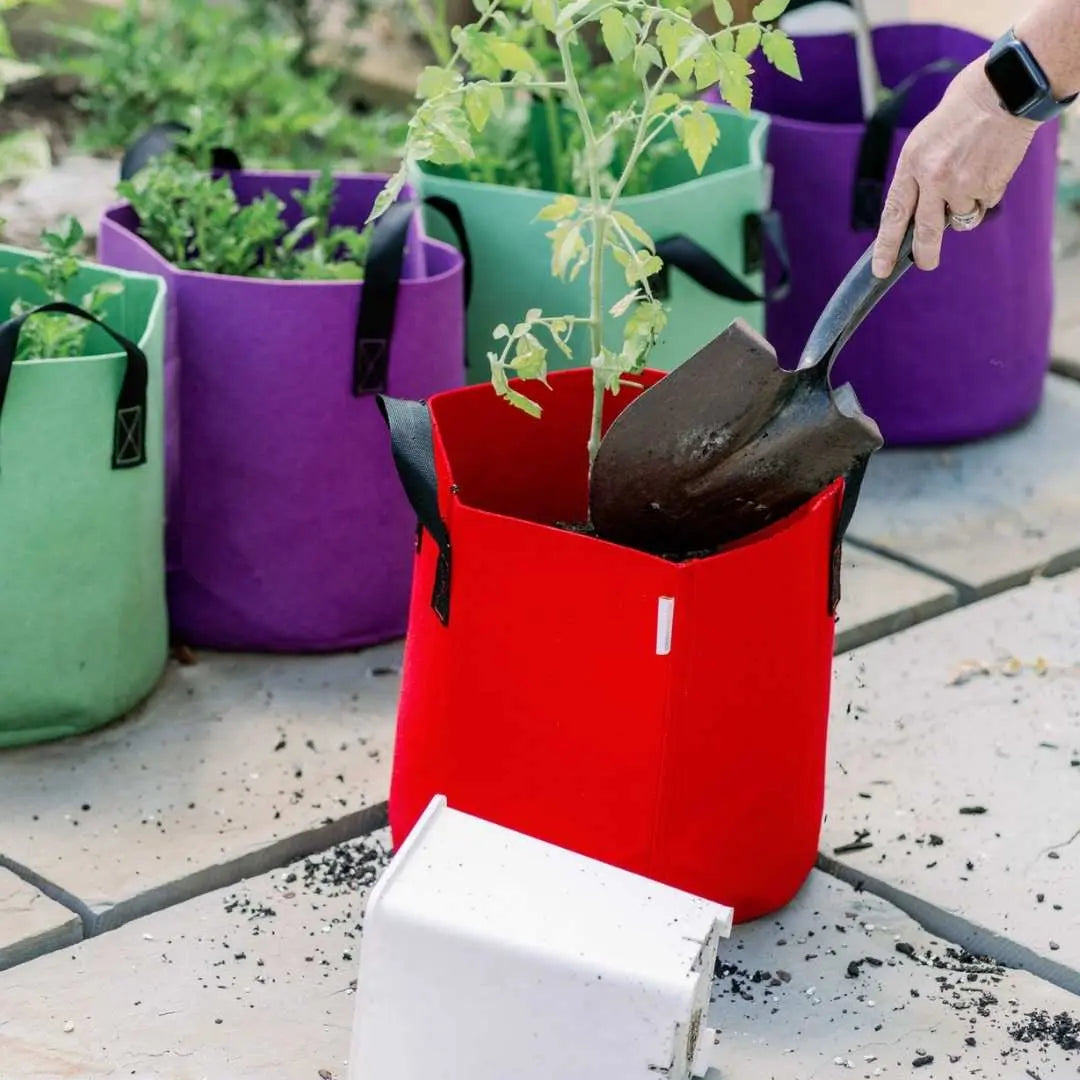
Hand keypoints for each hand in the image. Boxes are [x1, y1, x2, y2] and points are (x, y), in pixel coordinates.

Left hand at [872, 60, 1038, 277]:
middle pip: (926, 232)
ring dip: (963, 207)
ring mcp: (964, 184)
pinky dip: (984, 194)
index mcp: (912, 164)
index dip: (886, 246)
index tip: (880, 269)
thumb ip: (917, 177)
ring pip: (960, 219)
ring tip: (970, 173)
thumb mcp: (922, 141)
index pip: (894, 215)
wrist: (1003, 89)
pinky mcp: (990, 186)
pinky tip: (988, 167)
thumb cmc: (959, 112)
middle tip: (926, 264)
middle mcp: (935, 178)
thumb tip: (917, 214)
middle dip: (924, 254)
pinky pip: (984, 204)